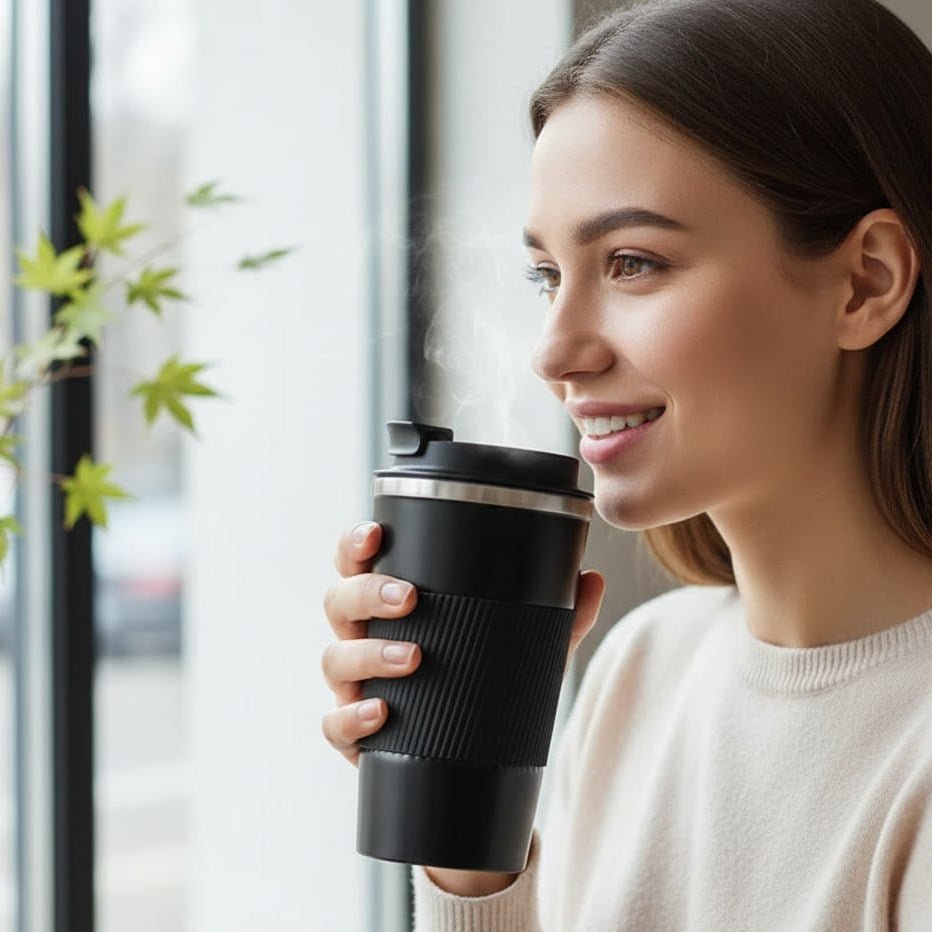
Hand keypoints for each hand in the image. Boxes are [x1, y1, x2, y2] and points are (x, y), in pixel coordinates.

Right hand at [321, 521, 605, 895]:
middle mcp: (362, 637)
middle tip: (410, 597)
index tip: (376, 534)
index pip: (357, 562)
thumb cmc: (483, 682)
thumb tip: (591, 579)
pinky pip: (335, 724)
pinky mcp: (355, 734)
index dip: (355, 543)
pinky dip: (353, 718)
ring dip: (367, 654)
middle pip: (339, 601)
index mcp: (390, 604)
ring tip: (412, 657)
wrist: (473, 761)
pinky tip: (382, 712)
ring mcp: (354, 686)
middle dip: (367, 593)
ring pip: (334, 659)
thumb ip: (556, 613)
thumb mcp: (521, 645)